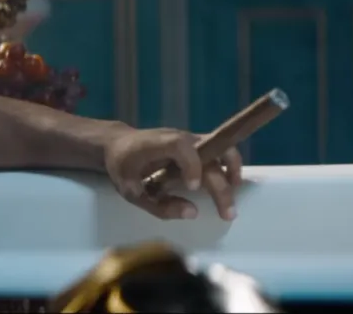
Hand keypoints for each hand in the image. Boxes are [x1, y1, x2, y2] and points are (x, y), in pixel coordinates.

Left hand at [103, 128, 242, 220]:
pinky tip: (229, 184)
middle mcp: (179, 138)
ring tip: (234, 195)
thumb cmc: (122, 166)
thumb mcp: (131, 191)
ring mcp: (190, 138)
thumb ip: (158, 205)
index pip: (180, 147)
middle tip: (228, 214)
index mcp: (158, 144)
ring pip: (221, 148)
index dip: (191, 165)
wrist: (118, 143)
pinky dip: (228, 165)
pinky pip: (218, 150)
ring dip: (232, 170)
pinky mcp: (196, 143)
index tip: (192, 187)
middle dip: (221, 186)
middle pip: (209, 156)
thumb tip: (193, 213)